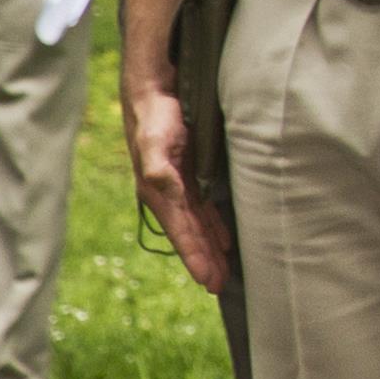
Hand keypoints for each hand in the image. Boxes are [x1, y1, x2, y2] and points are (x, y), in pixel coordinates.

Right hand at [126, 84, 232, 291]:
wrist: (155, 93)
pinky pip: (204, 208)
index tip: (208, 280)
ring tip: (223, 271)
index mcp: (159, 192)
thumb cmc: (155, 117)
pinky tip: (224, 239)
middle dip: (204, 260)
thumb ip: (157, 166)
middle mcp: (168, 194)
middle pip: (190, 235)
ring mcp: (180, 186)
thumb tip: (161, 188)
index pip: (181, 233)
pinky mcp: (191, 174)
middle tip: (220, 285)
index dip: (194, 256)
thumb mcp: (156, 141)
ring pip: (198, 225)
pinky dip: (213, 226)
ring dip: (210, 248)